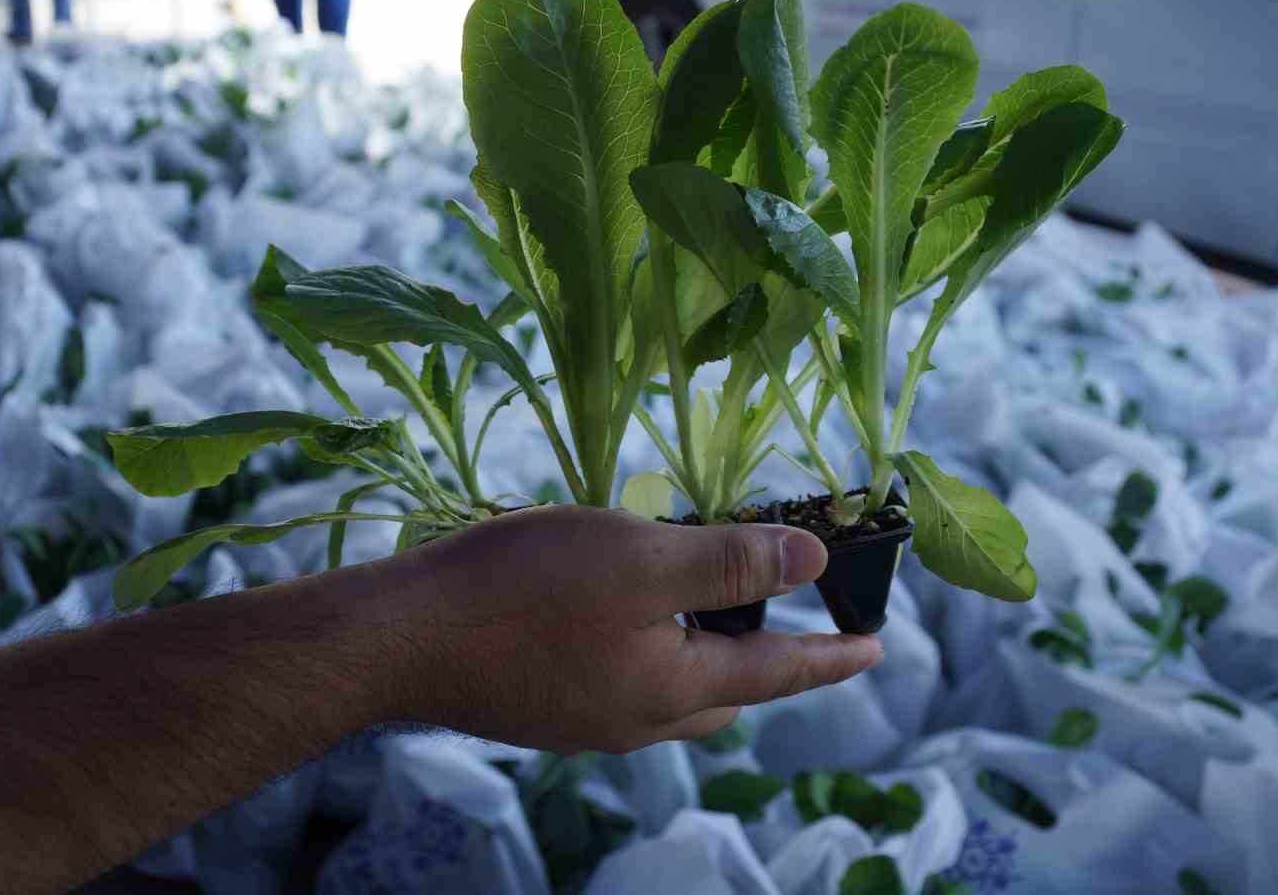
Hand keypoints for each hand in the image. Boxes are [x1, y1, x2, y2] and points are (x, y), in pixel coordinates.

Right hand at [382, 505, 882, 753]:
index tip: (878, 647)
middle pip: (727, 689)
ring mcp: (585, 720)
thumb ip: (731, 563)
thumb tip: (815, 567)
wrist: (400, 638)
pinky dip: (649, 649)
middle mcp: (636, 720)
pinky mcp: (543, 706)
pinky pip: (624, 683)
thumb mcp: (639, 558)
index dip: (831, 653)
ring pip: (673, 690)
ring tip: (699, 593)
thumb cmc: (523, 588)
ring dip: (701, 649)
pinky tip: (618, 608)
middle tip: (781, 605)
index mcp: (673, 689)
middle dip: (764, 655)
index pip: (778, 670)